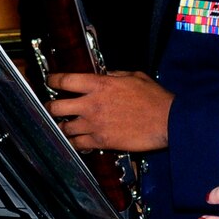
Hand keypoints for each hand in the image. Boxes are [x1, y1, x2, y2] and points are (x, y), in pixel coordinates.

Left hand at [43, 71, 172, 151]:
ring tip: (67, 125)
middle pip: (55, 107)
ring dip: (64, 126)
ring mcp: (95, 124)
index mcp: (100, 85)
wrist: (168, 121)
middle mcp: (92, 104)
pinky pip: (78, 144)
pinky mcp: (101, 141)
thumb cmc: (155, 99)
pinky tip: (78, 140)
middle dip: (51, 107)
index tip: (50, 81)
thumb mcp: (134, 76)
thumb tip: (104, 75)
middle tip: (53, 107)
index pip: (64, 80)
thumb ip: (114, 75)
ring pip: (64, 127)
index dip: (52, 80)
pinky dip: (76, 142)